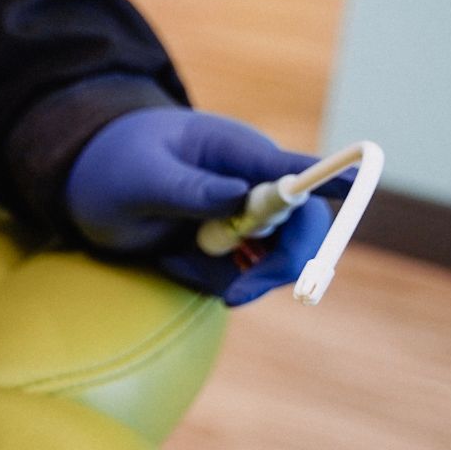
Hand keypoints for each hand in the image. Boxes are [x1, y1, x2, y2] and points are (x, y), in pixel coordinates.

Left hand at [64, 107, 346, 305]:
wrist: (90, 187)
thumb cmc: (114, 165)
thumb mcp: (140, 176)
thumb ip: (188, 188)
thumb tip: (241, 195)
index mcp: (239, 153)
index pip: (297, 168)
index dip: (332, 179)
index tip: (360, 185)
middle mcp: (255, 186)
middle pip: (305, 229)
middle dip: (281, 266)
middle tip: (234, 296)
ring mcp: (247, 219)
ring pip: (273, 263)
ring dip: (226, 276)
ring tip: (168, 257)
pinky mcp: (232, 248)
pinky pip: (239, 278)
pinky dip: (205, 280)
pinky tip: (169, 260)